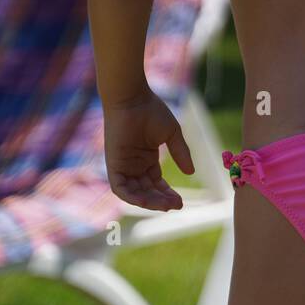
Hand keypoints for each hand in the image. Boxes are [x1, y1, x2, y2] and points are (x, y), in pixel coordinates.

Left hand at [103, 90, 194, 210]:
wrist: (132, 99)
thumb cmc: (150, 110)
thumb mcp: (171, 134)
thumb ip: (181, 153)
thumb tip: (191, 173)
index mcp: (146, 158)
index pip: (157, 183)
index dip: (168, 193)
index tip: (181, 202)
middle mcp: (134, 164)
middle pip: (147, 191)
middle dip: (161, 200)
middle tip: (177, 205)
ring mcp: (123, 165)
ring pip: (135, 193)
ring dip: (149, 202)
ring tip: (165, 205)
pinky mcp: (113, 165)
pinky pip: (120, 188)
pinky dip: (132, 197)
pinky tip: (146, 202)